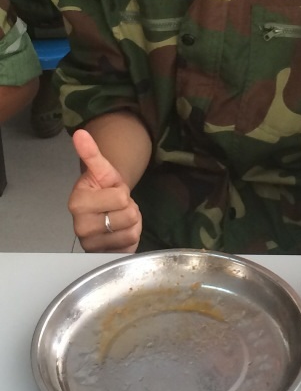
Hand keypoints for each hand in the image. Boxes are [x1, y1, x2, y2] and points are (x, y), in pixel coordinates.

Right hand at [69, 129, 141, 251]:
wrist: (104, 208)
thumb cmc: (103, 187)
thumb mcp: (101, 169)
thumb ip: (91, 152)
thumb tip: (80, 132)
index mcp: (77, 204)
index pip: (120, 197)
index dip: (121, 192)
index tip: (111, 191)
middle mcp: (81, 228)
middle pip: (128, 215)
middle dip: (128, 207)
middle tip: (116, 206)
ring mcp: (92, 246)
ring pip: (132, 231)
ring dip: (132, 222)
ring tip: (119, 217)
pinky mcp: (105, 257)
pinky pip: (132, 246)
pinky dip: (132, 237)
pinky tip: (120, 232)